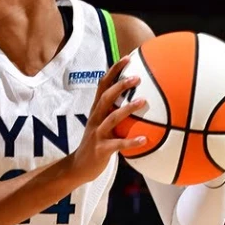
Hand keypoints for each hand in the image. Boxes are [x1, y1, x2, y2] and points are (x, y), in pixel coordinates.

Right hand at [70, 56, 147, 181]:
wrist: (79, 166)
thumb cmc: (97, 142)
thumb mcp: (102, 124)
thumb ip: (115, 112)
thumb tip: (137, 99)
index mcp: (96, 110)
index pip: (103, 85)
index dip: (114, 70)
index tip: (127, 58)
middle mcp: (96, 118)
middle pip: (106, 97)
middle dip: (120, 85)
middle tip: (137, 77)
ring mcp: (98, 133)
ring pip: (112, 118)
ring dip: (128, 108)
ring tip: (142, 101)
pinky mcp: (102, 149)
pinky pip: (118, 145)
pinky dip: (131, 142)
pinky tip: (145, 140)